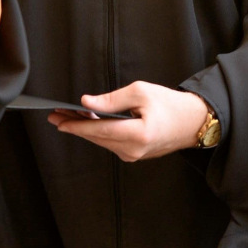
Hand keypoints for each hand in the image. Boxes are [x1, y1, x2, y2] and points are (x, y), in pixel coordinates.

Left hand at [47, 81, 208, 161]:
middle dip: (75, 126)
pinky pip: (110, 144)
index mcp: (138, 134)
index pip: (99, 131)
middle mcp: (134, 150)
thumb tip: (87, 103)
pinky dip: (98, 133)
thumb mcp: (140, 92)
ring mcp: (134, 156)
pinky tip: (88, 123)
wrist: (191, 122)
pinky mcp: (135, 155)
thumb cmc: (169, 104)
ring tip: (67, 117)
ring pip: (102, 142)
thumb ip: (111, 100)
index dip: (77, 125)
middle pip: (97, 139)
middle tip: (56, 116)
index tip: (59, 120)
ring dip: (85, 130)